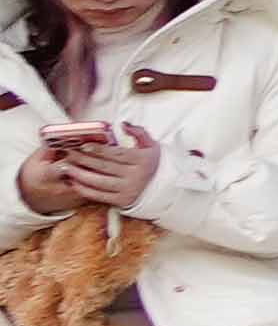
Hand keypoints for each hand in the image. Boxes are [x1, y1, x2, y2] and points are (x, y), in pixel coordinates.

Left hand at [40, 125, 158, 213]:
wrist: (162, 188)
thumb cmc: (151, 164)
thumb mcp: (152, 146)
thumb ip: (139, 132)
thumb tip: (123, 124)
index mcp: (142, 160)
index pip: (116, 154)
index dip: (98, 149)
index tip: (83, 145)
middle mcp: (135, 176)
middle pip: (104, 166)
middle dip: (83, 159)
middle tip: (68, 153)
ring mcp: (127, 189)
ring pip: (98, 181)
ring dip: (79, 174)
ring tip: (66, 167)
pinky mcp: (121, 201)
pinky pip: (98, 195)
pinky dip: (84, 189)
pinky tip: (74, 181)